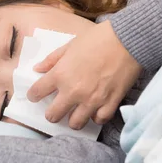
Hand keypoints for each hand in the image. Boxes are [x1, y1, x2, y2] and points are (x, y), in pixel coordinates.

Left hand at [27, 20, 141, 128]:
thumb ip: (52, 59)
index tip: (36, 95)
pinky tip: (95, 110)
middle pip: (53, 116)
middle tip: (56, 109)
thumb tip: (38, 69)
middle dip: (52, 114)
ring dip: (73, 119)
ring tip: (76, 112)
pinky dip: (96, 117)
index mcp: (60, 75)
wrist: (128, 39)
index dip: (34, 95)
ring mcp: (92, 100)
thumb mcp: (70, 45)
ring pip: (75, 124)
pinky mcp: (110, 103)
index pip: (37, 93)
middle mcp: (73, 91)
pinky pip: (99, 120)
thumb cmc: (98, 38)